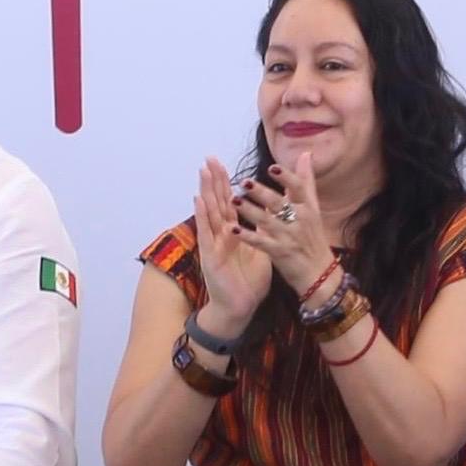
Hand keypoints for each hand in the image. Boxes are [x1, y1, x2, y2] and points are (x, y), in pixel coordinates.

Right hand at [189, 159, 275, 328]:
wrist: (240, 307)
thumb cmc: (248, 281)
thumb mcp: (259, 249)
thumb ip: (259, 230)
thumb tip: (268, 211)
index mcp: (233, 233)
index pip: (228, 202)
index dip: (225, 183)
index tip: (223, 163)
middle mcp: (221, 235)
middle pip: (216, 202)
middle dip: (213, 180)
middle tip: (210, 157)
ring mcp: (213, 244)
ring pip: (209, 212)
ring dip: (205, 191)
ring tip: (202, 171)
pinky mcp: (210, 255)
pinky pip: (205, 232)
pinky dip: (202, 216)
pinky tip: (198, 200)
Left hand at [235, 147, 342, 290]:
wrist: (319, 273)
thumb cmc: (313, 237)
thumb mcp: (313, 208)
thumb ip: (306, 181)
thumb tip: (305, 154)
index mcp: (308, 208)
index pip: (300, 189)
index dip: (286, 178)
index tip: (272, 168)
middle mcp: (300, 221)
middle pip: (280, 204)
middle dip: (262, 193)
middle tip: (244, 182)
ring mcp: (290, 237)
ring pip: (267, 221)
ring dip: (250, 211)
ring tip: (234, 200)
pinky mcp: (280, 253)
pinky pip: (261, 243)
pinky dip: (248, 236)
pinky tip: (234, 229)